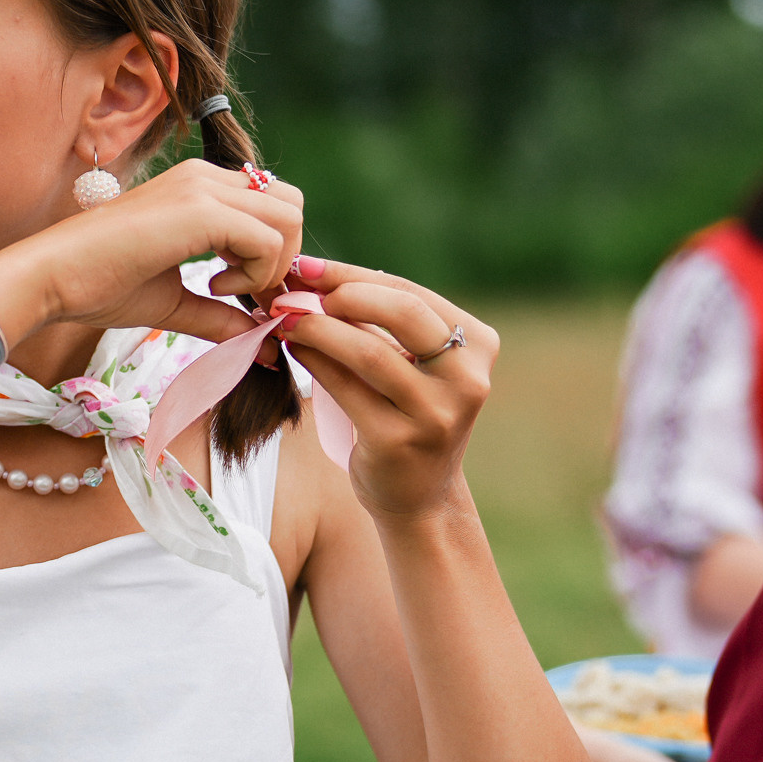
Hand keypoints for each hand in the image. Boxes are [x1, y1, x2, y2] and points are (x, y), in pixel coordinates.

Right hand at [0, 160, 303, 347]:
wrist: (50, 279)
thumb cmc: (99, 287)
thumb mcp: (174, 303)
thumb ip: (221, 318)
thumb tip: (266, 347)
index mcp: (199, 188)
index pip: (272, 206)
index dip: (275, 255)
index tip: (247, 298)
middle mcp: (204, 176)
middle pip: (290, 204)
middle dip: (285, 257)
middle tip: (251, 298)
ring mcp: (202, 187)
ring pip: (287, 217)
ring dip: (271, 266)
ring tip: (224, 291)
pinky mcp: (198, 209)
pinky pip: (266, 238)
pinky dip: (255, 272)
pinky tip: (213, 286)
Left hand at [273, 258, 496, 520]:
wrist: (419, 496)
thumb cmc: (408, 415)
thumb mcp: (412, 365)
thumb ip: (379, 324)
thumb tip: (310, 276)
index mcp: (479, 344)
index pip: (411, 293)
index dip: (353, 274)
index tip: (305, 265)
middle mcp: (467, 378)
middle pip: (402, 311)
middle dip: (343, 292)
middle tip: (296, 291)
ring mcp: (436, 413)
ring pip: (369, 351)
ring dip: (318, 327)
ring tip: (283, 317)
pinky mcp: (399, 442)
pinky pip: (346, 389)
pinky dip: (315, 362)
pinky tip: (292, 349)